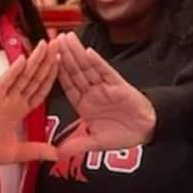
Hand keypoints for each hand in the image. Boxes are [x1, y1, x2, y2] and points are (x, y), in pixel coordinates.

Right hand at [0, 40, 58, 165]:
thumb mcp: (16, 152)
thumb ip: (36, 150)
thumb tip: (56, 155)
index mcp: (18, 111)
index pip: (40, 90)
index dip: (51, 77)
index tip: (61, 64)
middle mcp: (12, 100)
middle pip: (34, 78)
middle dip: (47, 62)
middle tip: (58, 44)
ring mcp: (2, 97)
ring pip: (23, 75)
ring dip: (35, 60)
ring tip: (46, 45)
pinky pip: (5, 82)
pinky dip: (13, 71)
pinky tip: (23, 60)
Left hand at [56, 32, 155, 157]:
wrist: (147, 131)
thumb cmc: (123, 133)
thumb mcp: (96, 142)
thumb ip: (78, 145)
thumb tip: (58, 154)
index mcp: (84, 104)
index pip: (67, 85)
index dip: (57, 72)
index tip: (45, 60)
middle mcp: (92, 92)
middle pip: (75, 71)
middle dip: (64, 55)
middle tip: (52, 39)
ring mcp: (104, 87)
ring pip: (87, 67)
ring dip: (76, 52)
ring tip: (66, 38)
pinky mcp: (119, 85)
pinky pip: (106, 72)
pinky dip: (97, 62)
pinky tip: (88, 52)